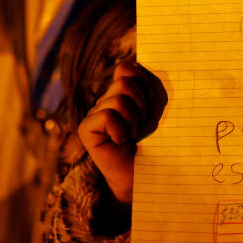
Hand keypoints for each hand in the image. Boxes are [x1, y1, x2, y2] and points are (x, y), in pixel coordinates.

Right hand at [78, 63, 147, 203]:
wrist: (147, 176)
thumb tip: (136, 66)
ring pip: (117, 98)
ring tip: (133, 135)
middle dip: (140, 104)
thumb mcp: (156, 111)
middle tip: (141, 125)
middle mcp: (105, 101)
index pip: (125, 69)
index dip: (141, 82)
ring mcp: (94, 114)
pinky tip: (121, 143)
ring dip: (132, 119)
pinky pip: (107, 116)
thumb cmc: (156, 144)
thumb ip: (146, 88)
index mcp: (121, 94)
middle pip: (124, 82)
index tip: (149, 104)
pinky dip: (120, 130)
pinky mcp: (87, 129)